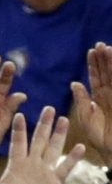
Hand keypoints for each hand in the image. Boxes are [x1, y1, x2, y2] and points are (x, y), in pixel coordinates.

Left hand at [0, 108, 84, 183]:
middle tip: (49, 108)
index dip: (19, 129)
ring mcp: (44, 172)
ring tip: (64, 119)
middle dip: (43, 124)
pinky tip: (80, 147)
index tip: (19, 114)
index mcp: (16, 166)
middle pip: (38, 140)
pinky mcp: (55, 181)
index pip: (18, 143)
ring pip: (53, 148)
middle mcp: (31, 165)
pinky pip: (65, 167)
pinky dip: (73, 157)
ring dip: (59, 134)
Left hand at [71, 42, 111, 166]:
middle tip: (100, 44)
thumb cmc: (100, 139)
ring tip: (108, 48)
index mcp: (99, 98)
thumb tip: (74, 83)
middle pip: (107, 72)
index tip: (91, 51)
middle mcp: (110, 94)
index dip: (94, 65)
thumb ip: (82, 101)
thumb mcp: (87, 119)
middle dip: (104, 59)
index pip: (97, 78)